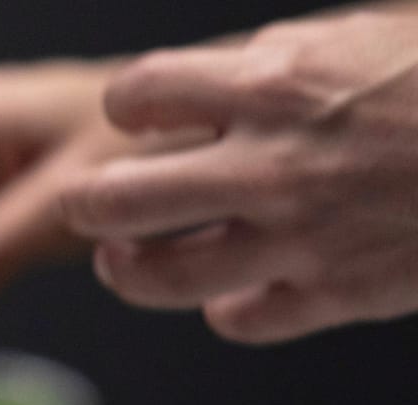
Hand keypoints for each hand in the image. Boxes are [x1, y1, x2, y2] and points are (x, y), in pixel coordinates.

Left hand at [63, 10, 417, 343]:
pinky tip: (235, 293)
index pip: (136, 98)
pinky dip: (227, 308)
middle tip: (93, 201)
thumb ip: (283, 64)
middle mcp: (267, 164)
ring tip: (125, 258)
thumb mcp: (367, 35)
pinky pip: (238, 319)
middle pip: (109, 199)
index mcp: (272, 82)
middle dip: (89, 201)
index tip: (140, 118)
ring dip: (128, 268)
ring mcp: (296, 237)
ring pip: (153, 275)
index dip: (130, 109)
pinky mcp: (336, 293)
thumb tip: (225, 81)